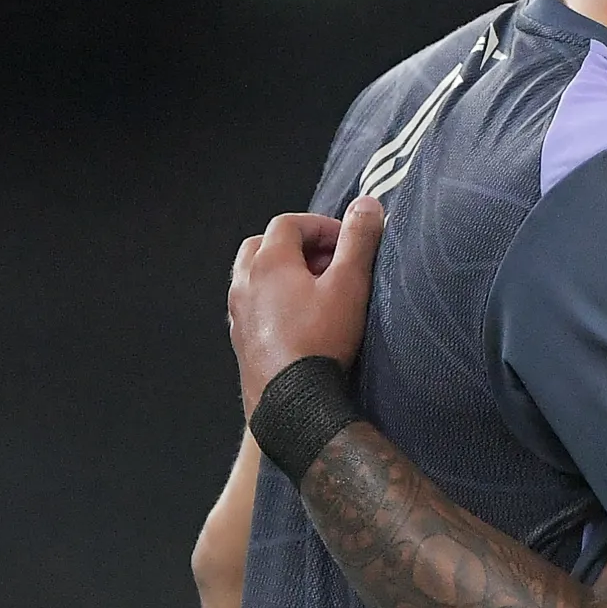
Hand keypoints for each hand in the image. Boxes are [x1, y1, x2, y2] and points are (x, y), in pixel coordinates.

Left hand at [228, 195, 384, 417]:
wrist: (292, 403)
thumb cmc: (321, 341)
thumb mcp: (350, 284)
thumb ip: (359, 240)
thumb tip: (369, 203)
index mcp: (268, 262)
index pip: (289, 223)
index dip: (320, 226)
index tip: (347, 242)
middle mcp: (244, 283)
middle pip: (263, 245)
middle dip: (296, 246)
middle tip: (329, 262)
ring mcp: (237, 314)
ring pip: (253, 277)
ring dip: (282, 274)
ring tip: (314, 291)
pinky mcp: (240, 342)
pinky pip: (252, 307)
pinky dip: (272, 301)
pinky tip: (298, 321)